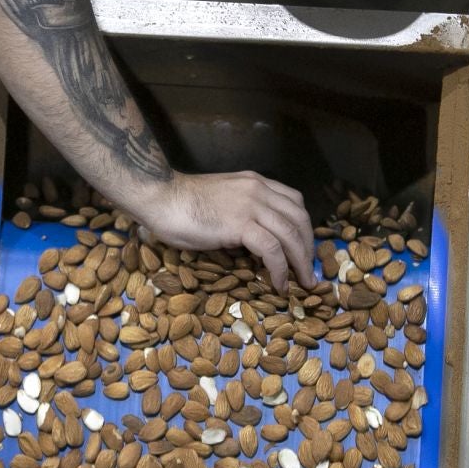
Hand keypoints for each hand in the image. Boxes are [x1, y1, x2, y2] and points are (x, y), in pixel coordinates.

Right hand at [131, 171, 314, 291]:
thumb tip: (250, 244)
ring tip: (303, 283)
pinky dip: (280, 269)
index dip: (304, 228)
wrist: (160, 196)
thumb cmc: (181, 204)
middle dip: (308, 248)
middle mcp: (259, 190)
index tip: (304, 250)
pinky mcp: (240, 224)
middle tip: (309, 271)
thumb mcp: (221, 203)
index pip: (294, 202)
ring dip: (301, 262)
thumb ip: (241, 216)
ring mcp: (251, 205)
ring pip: (291, 234)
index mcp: (255, 183)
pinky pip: (272, 249)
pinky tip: (279, 284)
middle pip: (299, 219)